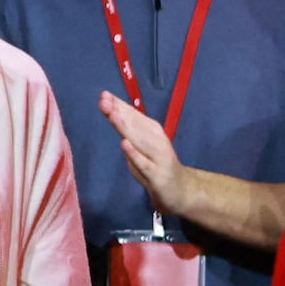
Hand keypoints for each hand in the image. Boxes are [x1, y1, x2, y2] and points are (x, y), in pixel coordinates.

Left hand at [97, 90, 186, 217]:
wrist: (180, 190)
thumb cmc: (156, 165)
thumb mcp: (142, 145)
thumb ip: (129, 129)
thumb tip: (112, 108)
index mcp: (153, 131)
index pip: (134, 116)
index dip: (119, 105)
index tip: (104, 95)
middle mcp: (156, 141)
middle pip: (135, 125)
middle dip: (119, 112)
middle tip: (104, 101)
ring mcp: (158, 158)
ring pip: (139, 141)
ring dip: (125, 127)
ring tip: (112, 115)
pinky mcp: (156, 175)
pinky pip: (144, 164)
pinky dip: (134, 154)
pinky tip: (125, 144)